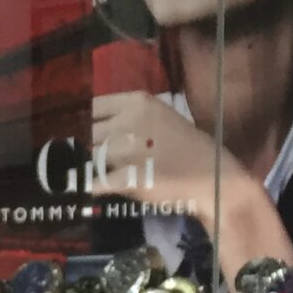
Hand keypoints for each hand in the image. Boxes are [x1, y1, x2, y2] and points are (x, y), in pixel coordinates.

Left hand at [91, 91, 292, 286]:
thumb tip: (91, 126)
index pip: (93, 107)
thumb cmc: (183, 148)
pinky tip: (90, 190)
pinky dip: (90, 187)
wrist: (212, 176)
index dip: (82, 123)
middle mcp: (131, 120)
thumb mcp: (155, 119)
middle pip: (89, 133)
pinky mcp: (130, 177)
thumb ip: (125, 119)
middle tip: (86, 160)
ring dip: (88, 168)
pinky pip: (96, 182)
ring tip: (90, 175)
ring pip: (91, 157)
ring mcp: (130, 149)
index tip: (81, 135)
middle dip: (85, 148)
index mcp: (137, 102)